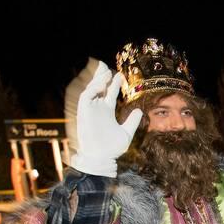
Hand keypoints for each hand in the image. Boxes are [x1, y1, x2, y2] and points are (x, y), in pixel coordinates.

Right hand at [70, 61, 142, 176]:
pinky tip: (102, 84)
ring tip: (106, 72)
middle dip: (101, 76)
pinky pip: (86, 97)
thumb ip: (132, 122)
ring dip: (98, 80)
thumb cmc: (113, 148)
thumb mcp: (126, 133)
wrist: (102, 158)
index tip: (120, 75)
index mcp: (106, 112)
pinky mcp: (84, 113)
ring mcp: (90, 110)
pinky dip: (93, 89)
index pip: (109, 93)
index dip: (114, 83)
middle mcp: (97, 109)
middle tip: (105, 65)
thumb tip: (139, 110)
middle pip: (98, 88)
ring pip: (91, 90)